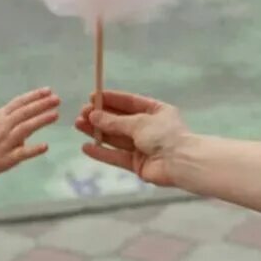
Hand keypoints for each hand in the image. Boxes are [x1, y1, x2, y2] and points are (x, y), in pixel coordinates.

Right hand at [0, 88, 59, 181]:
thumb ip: (14, 112)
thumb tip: (37, 103)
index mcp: (1, 116)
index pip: (19, 103)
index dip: (34, 96)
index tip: (49, 91)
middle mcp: (3, 127)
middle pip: (24, 113)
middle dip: (41, 105)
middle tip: (57, 99)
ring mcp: (5, 142)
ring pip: (24, 129)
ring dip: (40, 121)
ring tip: (55, 115)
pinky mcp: (7, 158)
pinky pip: (22, 153)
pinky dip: (33, 149)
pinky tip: (45, 146)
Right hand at [75, 90, 190, 187]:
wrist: (182, 163)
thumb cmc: (165, 136)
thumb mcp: (139, 122)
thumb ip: (115, 121)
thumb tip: (94, 115)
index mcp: (156, 111)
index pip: (129, 102)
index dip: (110, 99)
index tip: (91, 96)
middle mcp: (149, 128)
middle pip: (120, 121)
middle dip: (100, 117)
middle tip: (81, 113)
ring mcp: (143, 147)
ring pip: (115, 138)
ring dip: (97, 132)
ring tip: (78, 125)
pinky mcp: (138, 164)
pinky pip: (116, 156)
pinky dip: (101, 153)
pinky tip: (86, 147)